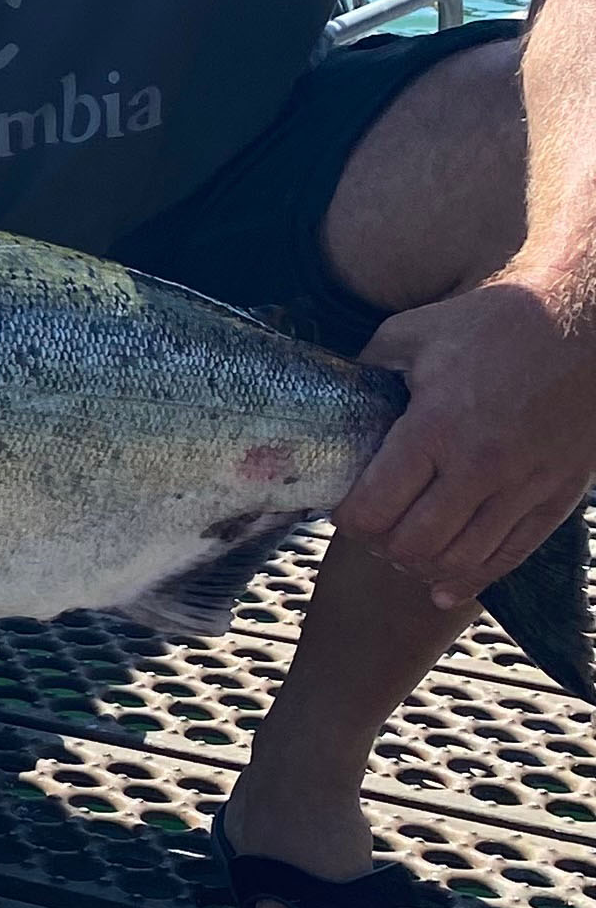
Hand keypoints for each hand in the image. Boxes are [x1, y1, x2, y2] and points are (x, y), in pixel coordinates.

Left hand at [344, 266, 595, 603]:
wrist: (587, 321)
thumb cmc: (497, 321)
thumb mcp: (416, 332)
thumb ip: (369, 370)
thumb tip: (336, 400)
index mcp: (436, 426)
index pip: (373, 507)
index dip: (348, 519)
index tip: (344, 509)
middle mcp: (480, 465)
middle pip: (412, 544)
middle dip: (380, 544)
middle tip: (374, 530)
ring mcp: (524, 484)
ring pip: (459, 560)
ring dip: (421, 565)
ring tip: (406, 549)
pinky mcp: (558, 495)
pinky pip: (511, 557)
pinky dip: (472, 581)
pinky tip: (445, 586)